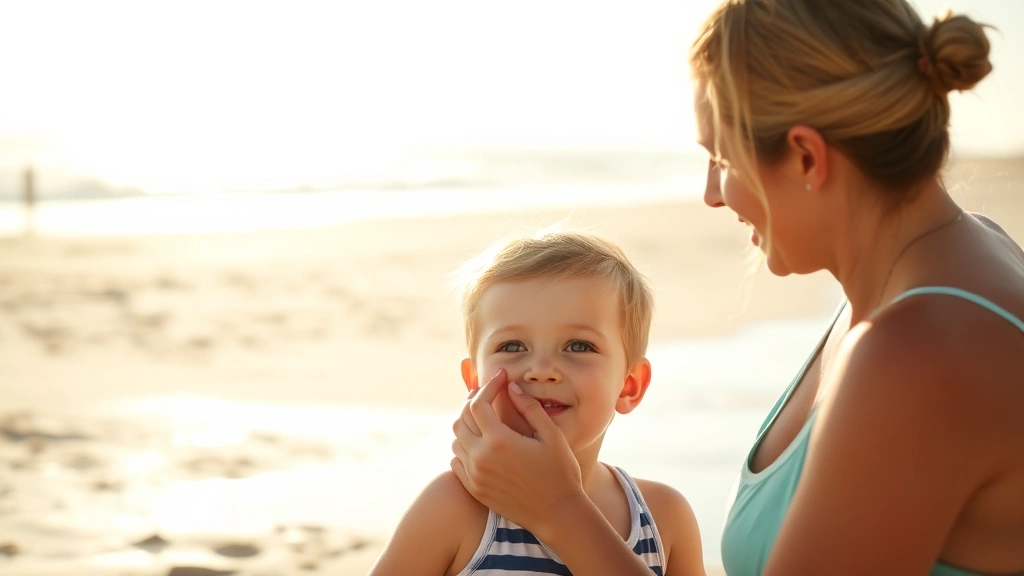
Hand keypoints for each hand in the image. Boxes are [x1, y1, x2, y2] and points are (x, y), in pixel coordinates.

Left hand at [450, 368, 583, 536]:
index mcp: (499, 441)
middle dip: (474, 402)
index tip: (500, 378)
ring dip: (467, 425)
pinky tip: (480, 445)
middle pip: (462, 419)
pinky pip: (456, 462)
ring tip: (485, 418)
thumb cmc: (559, 472)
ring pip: (456, 440)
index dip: (488, 386)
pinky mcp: (474, 489)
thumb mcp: (551, 436)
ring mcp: (474, 475)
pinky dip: (463, 448)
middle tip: (489, 394)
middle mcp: (481, 457)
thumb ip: (529, 408)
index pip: (478, 404)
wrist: (557, 514)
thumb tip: (510, 386)